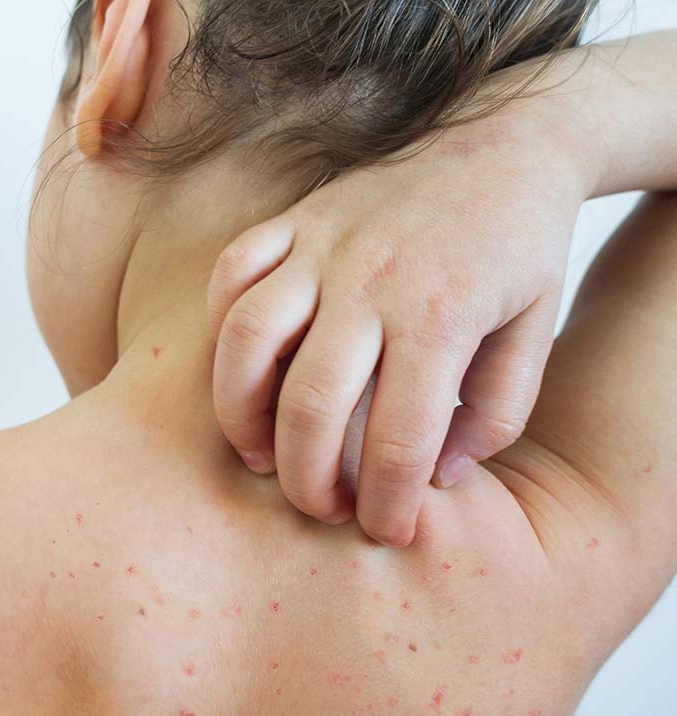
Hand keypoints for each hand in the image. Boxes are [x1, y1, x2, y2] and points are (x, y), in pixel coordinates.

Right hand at [207, 106, 585, 545]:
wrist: (510, 142)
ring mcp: (324, 244)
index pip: (400, 439)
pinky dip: (221, 327)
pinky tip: (239, 370)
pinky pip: (234, 271)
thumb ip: (497, 414)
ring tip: (259, 457)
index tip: (388, 530)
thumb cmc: (523, 247)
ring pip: (249, 337)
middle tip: (322, 509)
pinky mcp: (298, 219)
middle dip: (309, 480)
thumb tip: (442, 476)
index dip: (388, 503)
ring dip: (242, 414)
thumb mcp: (537, 334)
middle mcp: (371, 280)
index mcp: (441, 316)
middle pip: (312, 402)